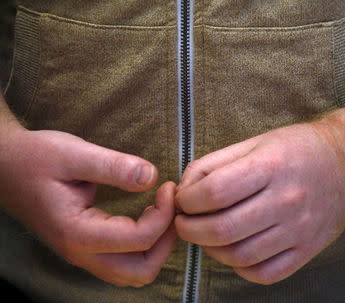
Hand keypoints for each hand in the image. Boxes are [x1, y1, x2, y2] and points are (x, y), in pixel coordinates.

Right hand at [0, 129, 175, 286]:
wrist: (5, 167)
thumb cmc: (35, 157)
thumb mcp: (73, 154)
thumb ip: (113, 167)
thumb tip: (152, 177)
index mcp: (78, 232)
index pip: (138, 239)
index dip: (163, 214)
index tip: (168, 186)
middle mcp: (81, 253)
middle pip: (141, 271)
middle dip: (166, 240)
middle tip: (170, 205)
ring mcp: (83, 255)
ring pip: (134, 273)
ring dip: (157, 247)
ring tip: (161, 211)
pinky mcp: (86, 248)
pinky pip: (124, 263)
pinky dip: (145, 247)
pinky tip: (147, 217)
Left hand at [175, 109, 344, 284]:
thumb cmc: (298, 147)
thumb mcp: (256, 142)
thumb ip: (215, 163)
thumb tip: (183, 189)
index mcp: (270, 166)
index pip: (214, 192)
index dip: (187, 200)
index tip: (181, 201)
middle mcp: (286, 200)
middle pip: (222, 229)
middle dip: (189, 230)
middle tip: (184, 222)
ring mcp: (299, 229)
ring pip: (240, 256)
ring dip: (211, 250)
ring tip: (207, 236)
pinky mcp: (309, 249)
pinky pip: (265, 273)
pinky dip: (240, 268)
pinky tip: (235, 251)